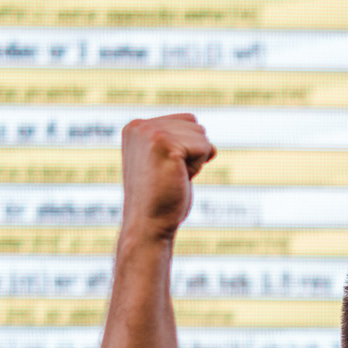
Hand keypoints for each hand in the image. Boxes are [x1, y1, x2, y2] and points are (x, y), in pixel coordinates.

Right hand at [119, 113, 215, 241]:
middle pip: (194, 124)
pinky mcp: (164, 143)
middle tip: (171, 177)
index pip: (185, 120)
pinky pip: (204, 146)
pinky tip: (179, 179)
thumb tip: (211, 146)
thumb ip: (180, 147)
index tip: (167, 171)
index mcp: (136, 128)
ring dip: (196, 161)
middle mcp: (140, 125)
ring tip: (173, 178)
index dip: (188, 149)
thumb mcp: (167, 167)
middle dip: (193, 154)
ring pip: (201, 134)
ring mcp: (150, 132)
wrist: (148, 226)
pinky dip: (198, 167)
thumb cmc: (162, 202)